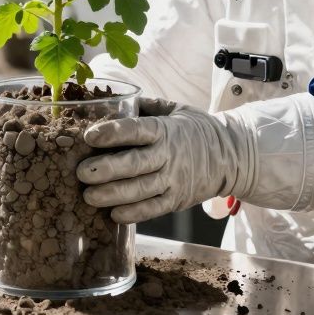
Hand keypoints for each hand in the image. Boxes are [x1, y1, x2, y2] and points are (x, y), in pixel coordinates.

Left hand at [77, 98, 251, 223]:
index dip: (113, 133)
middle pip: (134, 164)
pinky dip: (133, 213)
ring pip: (141, 190)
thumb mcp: (175, 109)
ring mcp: (174, 179)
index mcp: (165, 129)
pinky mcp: (178, 200)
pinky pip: (153, 209)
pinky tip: (113, 213)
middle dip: (106, 169)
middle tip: (81, 172)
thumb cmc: (196, 130)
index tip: (90, 136)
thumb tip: (113, 101)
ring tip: (89, 197)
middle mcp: (169, 155)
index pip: (136, 130)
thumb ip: (145, 106)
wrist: (232, 156)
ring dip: (113, 194)